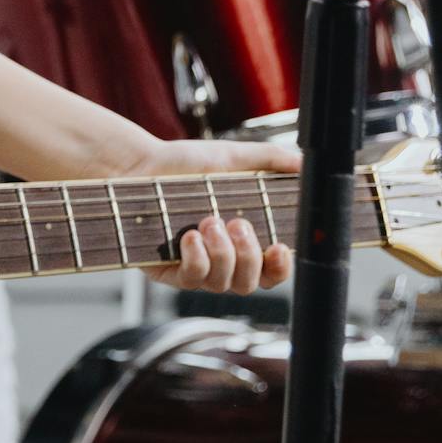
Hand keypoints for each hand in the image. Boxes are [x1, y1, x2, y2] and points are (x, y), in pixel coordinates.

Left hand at [129, 139, 296, 294]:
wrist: (136, 165)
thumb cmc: (182, 165)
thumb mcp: (231, 157)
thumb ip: (271, 160)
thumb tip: (305, 164)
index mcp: (242, 240)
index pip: (271, 271)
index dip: (281, 268)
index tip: (279, 247)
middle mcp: (221, 259)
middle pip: (250, 283)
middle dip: (249, 256)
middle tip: (236, 223)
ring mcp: (195, 267)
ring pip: (223, 284)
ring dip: (223, 255)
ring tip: (209, 221)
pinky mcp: (167, 271)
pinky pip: (192, 280)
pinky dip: (197, 260)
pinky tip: (191, 236)